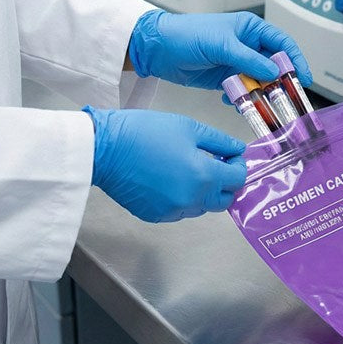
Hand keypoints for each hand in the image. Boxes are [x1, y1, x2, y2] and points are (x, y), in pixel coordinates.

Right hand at [83, 107, 246, 222]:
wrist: (104, 149)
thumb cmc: (145, 132)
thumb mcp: (188, 127)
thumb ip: (219, 141)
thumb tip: (237, 150)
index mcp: (204, 176)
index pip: (237, 179)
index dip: (238, 165)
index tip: (230, 154)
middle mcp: (192, 200)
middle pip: (224, 200)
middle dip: (226, 183)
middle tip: (216, 163)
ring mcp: (173, 211)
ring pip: (202, 207)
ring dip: (204, 191)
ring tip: (190, 169)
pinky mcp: (156, 216)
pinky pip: (180, 210)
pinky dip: (183, 198)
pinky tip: (171, 179)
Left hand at [128, 10, 311, 89]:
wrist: (157, 49)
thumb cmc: (186, 35)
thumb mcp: (222, 45)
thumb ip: (249, 60)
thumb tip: (275, 72)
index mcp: (250, 29)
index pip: (282, 44)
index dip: (295, 60)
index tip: (302, 78)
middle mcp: (246, 46)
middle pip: (273, 66)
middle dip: (279, 82)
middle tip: (285, 98)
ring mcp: (236, 64)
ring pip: (258, 82)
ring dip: (259, 94)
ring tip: (257, 103)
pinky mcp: (224, 79)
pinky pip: (242, 92)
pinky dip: (242, 99)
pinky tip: (234, 101)